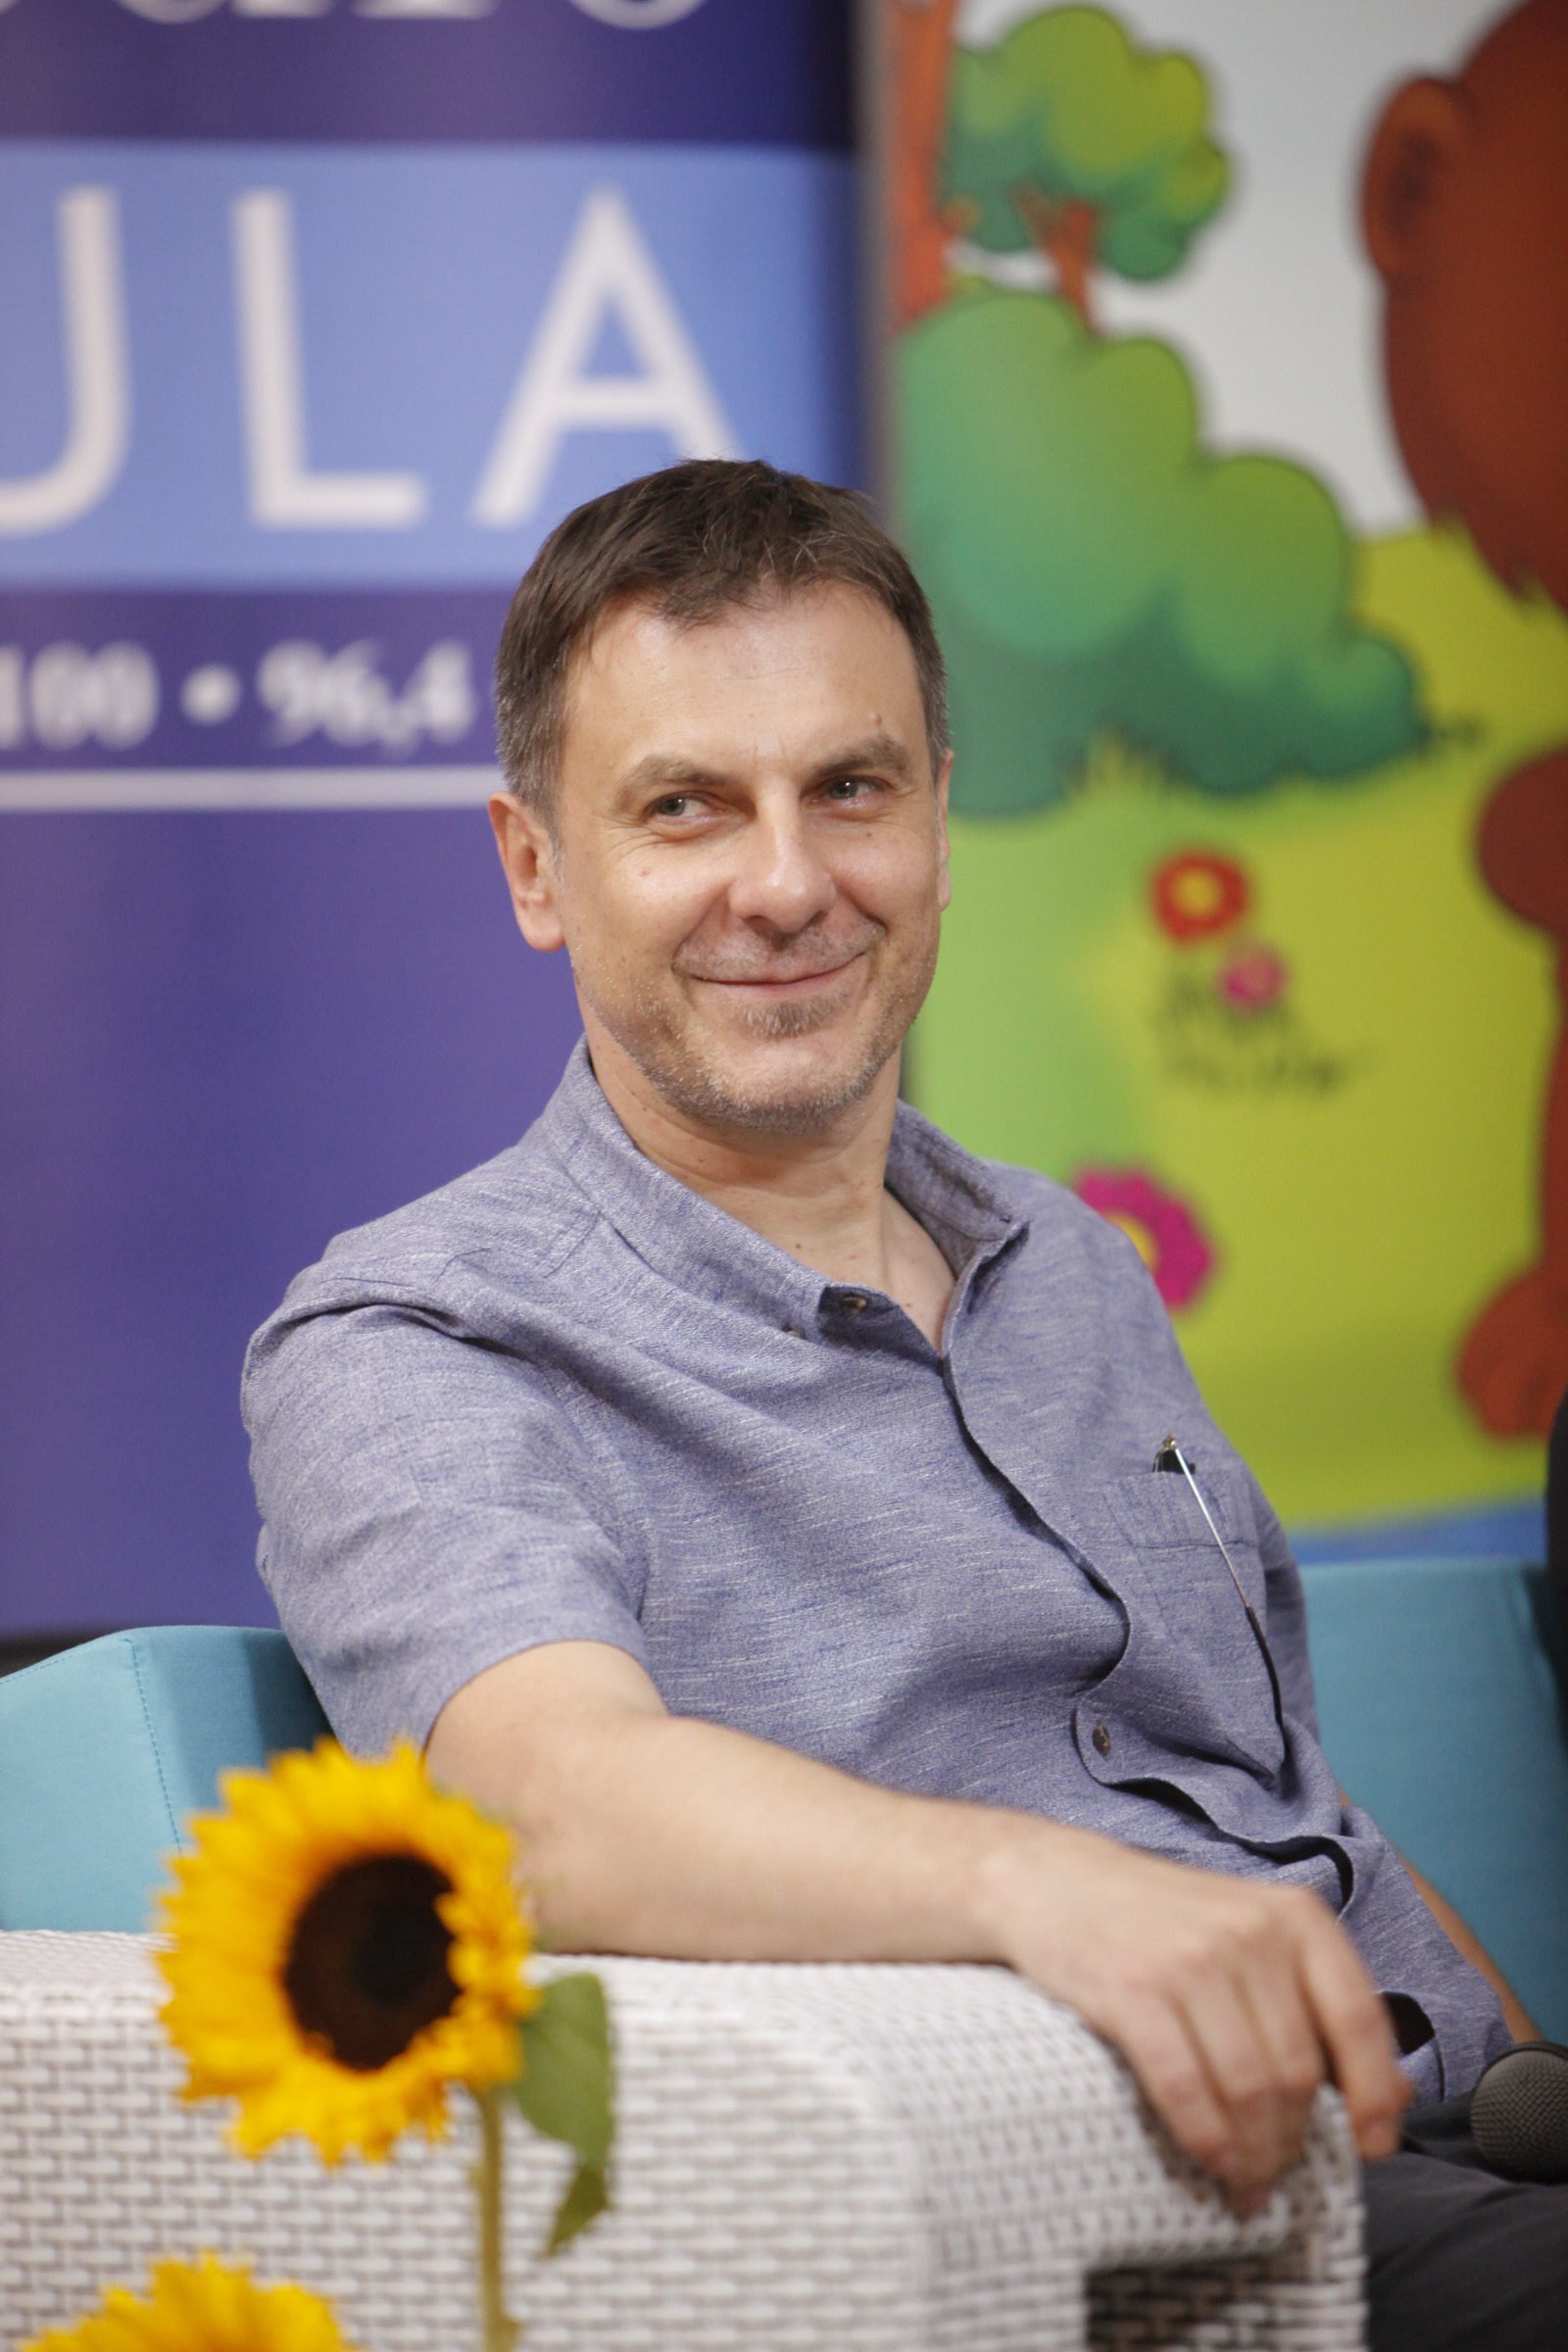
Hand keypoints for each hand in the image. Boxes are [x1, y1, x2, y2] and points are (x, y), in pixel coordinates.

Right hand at [982, 1826, 1409, 2209]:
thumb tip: (1394, 2095)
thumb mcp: (1252, 1936)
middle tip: (1277, 2176)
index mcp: (1294, 1917)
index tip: (1370, 2146)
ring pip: (1249, 2090)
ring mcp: (1189, 1960)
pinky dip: (1205, 2140)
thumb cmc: (1162, 1921)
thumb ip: (1319, 2004)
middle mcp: (1249, 1932)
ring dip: (1253, 2155)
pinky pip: (1185, 2090)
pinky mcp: (1132, 1990)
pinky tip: (1209, 2161)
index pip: (1360, 2019)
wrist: (1053, 1881)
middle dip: (1293, 2142)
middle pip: (1298, 2072)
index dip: (1374, 2095)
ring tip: (1244, 2181)